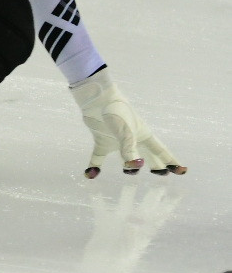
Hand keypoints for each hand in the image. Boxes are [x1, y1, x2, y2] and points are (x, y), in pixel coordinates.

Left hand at [69, 68, 185, 178]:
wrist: (96, 98)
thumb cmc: (116, 112)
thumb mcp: (126, 133)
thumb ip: (130, 151)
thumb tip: (136, 167)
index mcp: (144, 135)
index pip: (161, 151)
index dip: (171, 161)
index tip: (182, 171)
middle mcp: (132, 138)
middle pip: (147, 155)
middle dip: (156, 164)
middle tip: (163, 174)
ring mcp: (116, 140)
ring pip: (125, 156)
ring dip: (128, 165)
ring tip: (128, 172)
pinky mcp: (101, 140)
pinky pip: (98, 157)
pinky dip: (94, 166)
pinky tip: (90, 174)